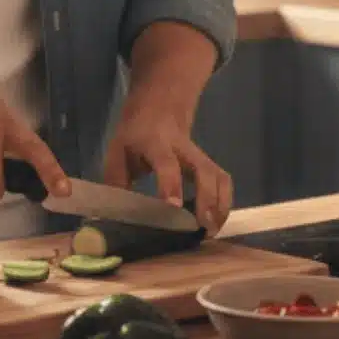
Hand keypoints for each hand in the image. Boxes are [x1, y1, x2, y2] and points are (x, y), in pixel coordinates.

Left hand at [103, 95, 232, 233]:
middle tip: (204, 228)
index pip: (166, 163)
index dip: (171, 185)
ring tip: (211, 231)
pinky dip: (224, 204)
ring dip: (220, 206)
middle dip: (208, 199)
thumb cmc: (135, 134)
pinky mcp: (209, 163)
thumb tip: (114, 216)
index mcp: (156, 144)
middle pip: (204, 170)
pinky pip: (223, 182)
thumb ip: (116, 182)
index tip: (174, 207)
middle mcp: (183, 149)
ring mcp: (200, 155)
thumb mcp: (117, 152)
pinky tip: (214, 222)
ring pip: (219, 177)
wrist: (158, 106)